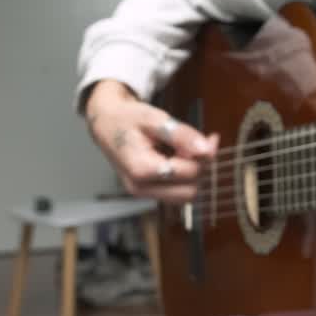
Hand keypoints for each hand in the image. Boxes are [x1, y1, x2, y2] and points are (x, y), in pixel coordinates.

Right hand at [84, 79, 217, 202]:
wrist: (106, 124)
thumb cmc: (127, 118)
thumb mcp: (154, 118)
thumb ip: (181, 135)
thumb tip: (206, 150)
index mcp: (141, 169)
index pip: (189, 173)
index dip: (203, 155)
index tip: (209, 137)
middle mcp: (140, 188)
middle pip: (189, 191)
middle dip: (200, 168)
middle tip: (199, 144)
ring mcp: (143, 193)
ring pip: (185, 196)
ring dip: (194, 174)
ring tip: (189, 149)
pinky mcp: (147, 192)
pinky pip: (176, 193)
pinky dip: (185, 178)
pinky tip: (183, 157)